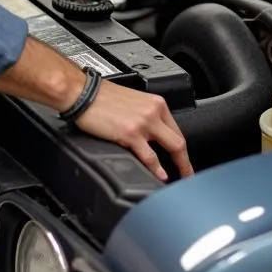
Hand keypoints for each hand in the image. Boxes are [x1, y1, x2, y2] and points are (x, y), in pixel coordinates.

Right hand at [75, 79, 193, 180]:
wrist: (82, 93)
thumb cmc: (101, 96)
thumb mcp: (132, 101)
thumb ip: (145, 116)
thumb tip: (151, 135)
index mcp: (155, 103)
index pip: (176, 129)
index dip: (182, 148)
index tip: (184, 159)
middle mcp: (153, 111)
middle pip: (179, 140)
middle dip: (186, 161)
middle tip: (188, 175)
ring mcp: (144, 123)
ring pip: (172, 148)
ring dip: (179, 167)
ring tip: (180, 179)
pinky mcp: (130, 134)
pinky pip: (150, 157)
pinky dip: (157, 169)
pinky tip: (160, 176)